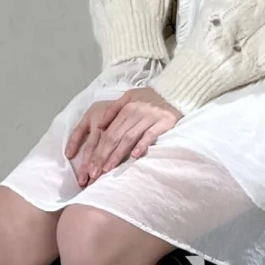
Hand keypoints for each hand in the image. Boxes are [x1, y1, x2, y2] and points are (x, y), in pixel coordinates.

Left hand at [65, 87, 181, 186]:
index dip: (98, 149)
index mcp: (126, 108)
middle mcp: (135, 113)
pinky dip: (142, 145)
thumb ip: (114, 109)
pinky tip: (135, 156)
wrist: (174, 92)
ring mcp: (149, 118)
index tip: (90, 166)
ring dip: (118, 154)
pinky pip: (150, 135)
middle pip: (115, 137)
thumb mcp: (129, 96)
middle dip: (103, 156)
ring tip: (108, 168)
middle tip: (94, 172)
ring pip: (129, 138)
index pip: (108, 133)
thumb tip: (100, 126)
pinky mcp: (163, 122)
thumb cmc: (149, 97)